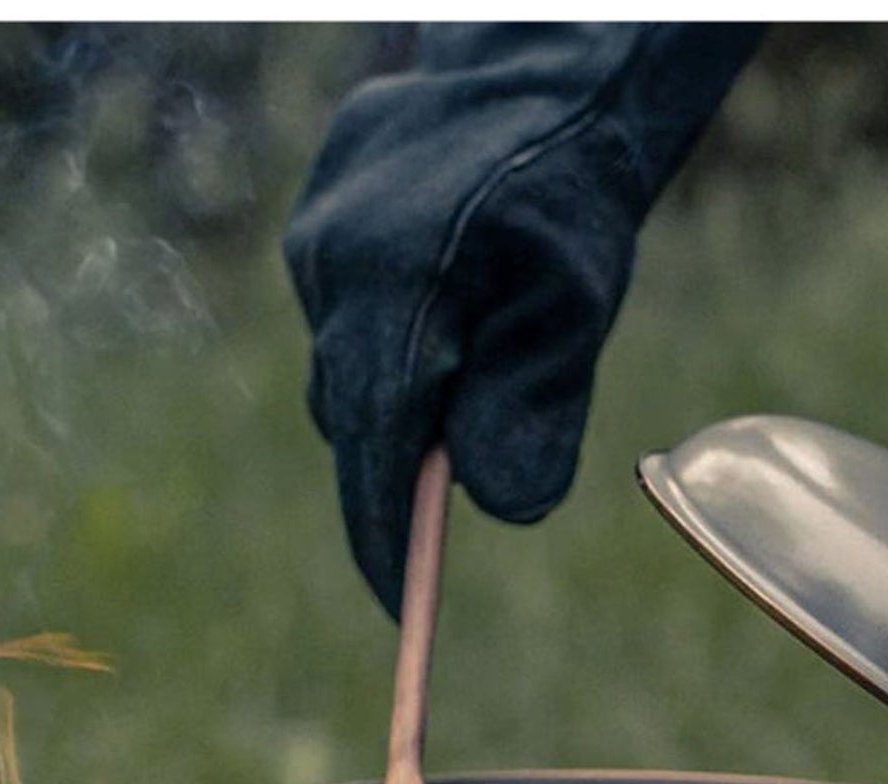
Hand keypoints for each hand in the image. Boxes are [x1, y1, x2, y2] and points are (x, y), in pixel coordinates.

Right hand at [285, 24, 762, 613]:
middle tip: (452, 497)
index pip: (374, 455)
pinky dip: (389, 343)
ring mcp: (313, 240)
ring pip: (346, 370)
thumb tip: (498, 506)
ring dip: (400, 397)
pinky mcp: (316, 222)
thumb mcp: (575, 313)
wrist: (544, 72)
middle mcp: (331, 267)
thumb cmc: (570, 196)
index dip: (385, 543)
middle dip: (400, 470)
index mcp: (391, 293)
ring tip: (472, 369)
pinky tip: (448, 308)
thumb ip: (535, 411)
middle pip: (353, 420)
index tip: (401, 607)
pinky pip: (343, 319)